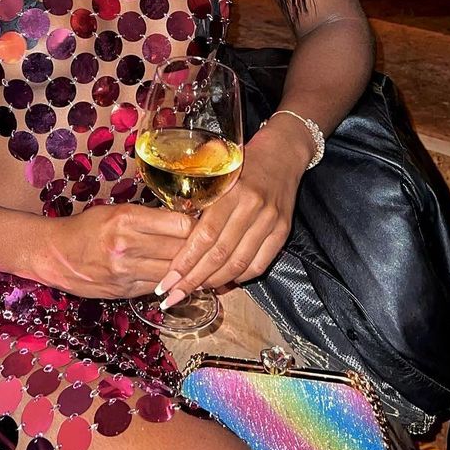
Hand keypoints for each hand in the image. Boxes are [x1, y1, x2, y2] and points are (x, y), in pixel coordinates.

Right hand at [42, 202, 193, 300]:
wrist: (54, 254)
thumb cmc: (87, 228)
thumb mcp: (115, 211)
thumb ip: (149, 217)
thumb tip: (185, 220)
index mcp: (126, 218)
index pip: (180, 224)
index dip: (198, 225)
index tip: (207, 224)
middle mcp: (127, 245)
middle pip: (181, 250)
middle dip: (200, 249)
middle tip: (214, 245)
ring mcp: (125, 271)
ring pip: (173, 273)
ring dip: (190, 270)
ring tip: (205, 265)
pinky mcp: (124, 291)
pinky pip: (157, 288)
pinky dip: (171, 283)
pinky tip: (182, 279)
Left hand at [157, 117, 310, 308]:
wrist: (282, 154)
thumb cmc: (241, 162)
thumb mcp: (216, 174)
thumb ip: (199, 201)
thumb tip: (174, 237)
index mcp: (230, 191)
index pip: (204, 236)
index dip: (184, 262)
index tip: (167, 280)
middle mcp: (252, 206)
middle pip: (219, 254)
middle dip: (193, 280)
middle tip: (173, 295)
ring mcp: (270, 220)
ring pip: (239, 263)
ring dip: (215, 282)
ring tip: (195, 291)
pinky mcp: (283, 230)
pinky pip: (260, 264)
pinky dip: (240, 278)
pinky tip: (224, 282)